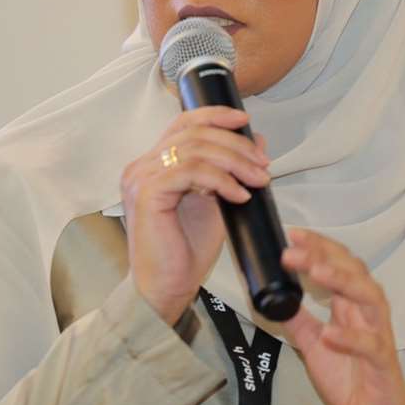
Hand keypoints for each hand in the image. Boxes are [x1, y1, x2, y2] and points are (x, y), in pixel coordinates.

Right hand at [119, 106, 269, 324]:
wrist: (167, 288)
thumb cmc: (186, 251)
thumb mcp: (216, 201)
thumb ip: (230, 171)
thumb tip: (256, 142)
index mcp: (153, 164)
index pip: (183, 123)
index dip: (215, 115)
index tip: (245, 121)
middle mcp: (142, 166)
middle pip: (193, 132)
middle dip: (235, 144)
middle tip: (262, 164)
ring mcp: (141, 177)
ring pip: (195, 149)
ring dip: (234, 161)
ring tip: (258, 180)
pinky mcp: (147, 193)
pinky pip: (191, 171)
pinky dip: (221, 180)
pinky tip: (239, 195)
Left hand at [280, 229, 404, 404]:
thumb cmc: (350, 379)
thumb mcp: (313, 345)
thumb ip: (297, 320)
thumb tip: (272, 297)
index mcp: (351, 306)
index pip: (338, 264)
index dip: (318, 247)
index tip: (292, 234)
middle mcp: (368, 314)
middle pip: (353, 272)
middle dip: (324, 255)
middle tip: (294, 248)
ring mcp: (378, 336)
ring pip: (370, 297)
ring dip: (342, 281)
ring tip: (316, 271)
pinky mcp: (384, 363)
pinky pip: (371, 345)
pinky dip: (351, 336)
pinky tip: (330, 333)